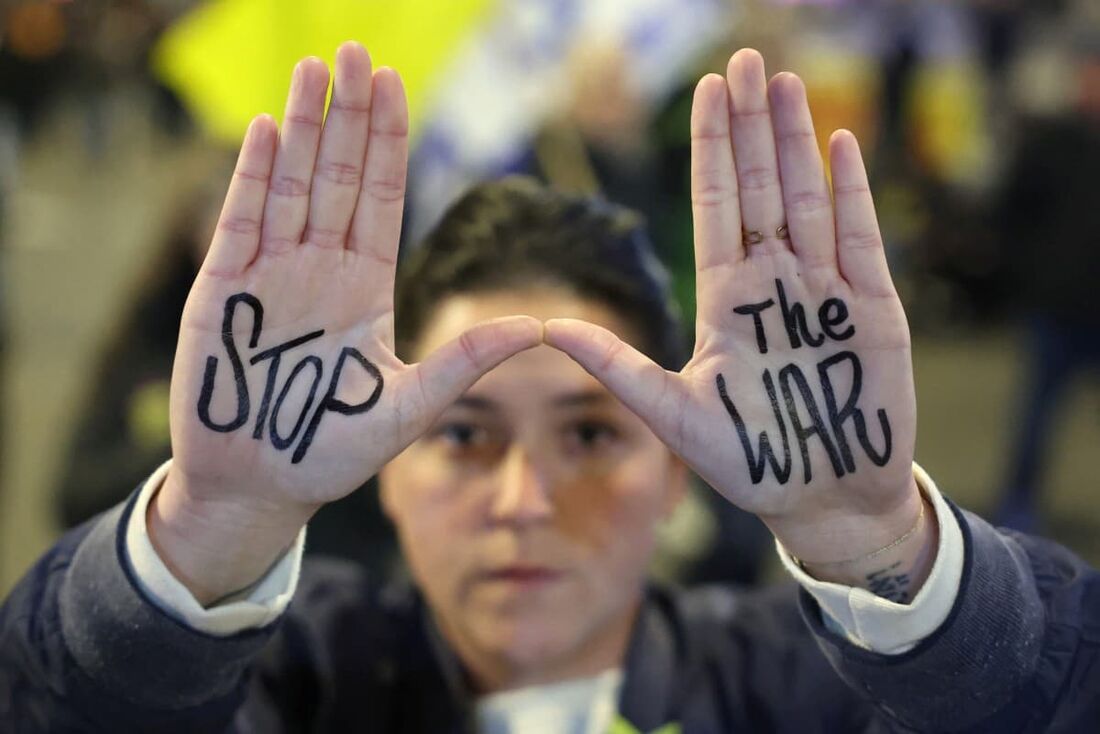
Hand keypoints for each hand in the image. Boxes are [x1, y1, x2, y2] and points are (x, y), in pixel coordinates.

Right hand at [152, 43, 540, 601]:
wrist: (258, 487)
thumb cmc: (332, 451)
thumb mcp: (410, 406)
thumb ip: (466, 363)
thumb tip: (541, 329)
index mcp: (365, 288)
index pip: (381, 199)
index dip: (387, 143)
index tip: (395, 85)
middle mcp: (320, 270)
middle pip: (338, 177)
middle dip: (348, 115)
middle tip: (355, 50)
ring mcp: (270, 274)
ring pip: (291, 185)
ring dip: (302, 127)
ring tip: (313, 69)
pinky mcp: (223, 289)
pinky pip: (241, 221)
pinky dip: (254, 177)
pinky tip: (269, 130)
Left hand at [545, 50, 920, 566]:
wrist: (824, 499)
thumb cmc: (748, 461)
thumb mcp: (674, 413)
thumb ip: (617, 367)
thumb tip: (544, 328)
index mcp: (726, 300)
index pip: (716, 207)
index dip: (711, 150)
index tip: (704, 93)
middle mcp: (774, 285)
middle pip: (761, 188)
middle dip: (752, 125)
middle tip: (744, 58)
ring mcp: (825, 293)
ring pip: (809, 200)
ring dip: (797, 141)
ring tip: (786, 83)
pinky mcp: (874, 312)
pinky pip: (861, 239)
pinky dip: (851, 192)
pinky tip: (838, 144)